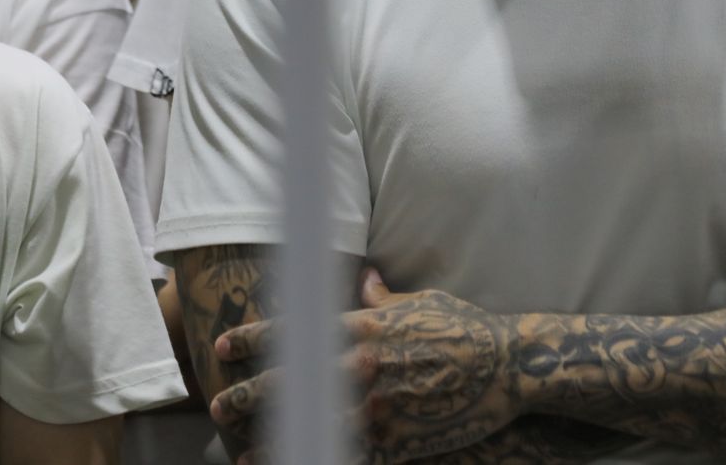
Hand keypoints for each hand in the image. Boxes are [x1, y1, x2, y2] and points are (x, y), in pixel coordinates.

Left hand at [212, 269, 523, 463]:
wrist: (506, 365)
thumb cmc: (466, 328)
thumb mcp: (423, 302)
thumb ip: (385, 297)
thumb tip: (364, 278)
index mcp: (363, 326)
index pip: (295, 330)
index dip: (254, 339)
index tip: (223, 347)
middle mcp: (361, 363)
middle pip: (292, 379)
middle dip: (250, 393)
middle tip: (218, 406)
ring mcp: (377, 402)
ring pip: (311, 422)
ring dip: (274, 438)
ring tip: (242, 453)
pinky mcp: (397, 437)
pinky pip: (348, 452)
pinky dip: (318, 458)